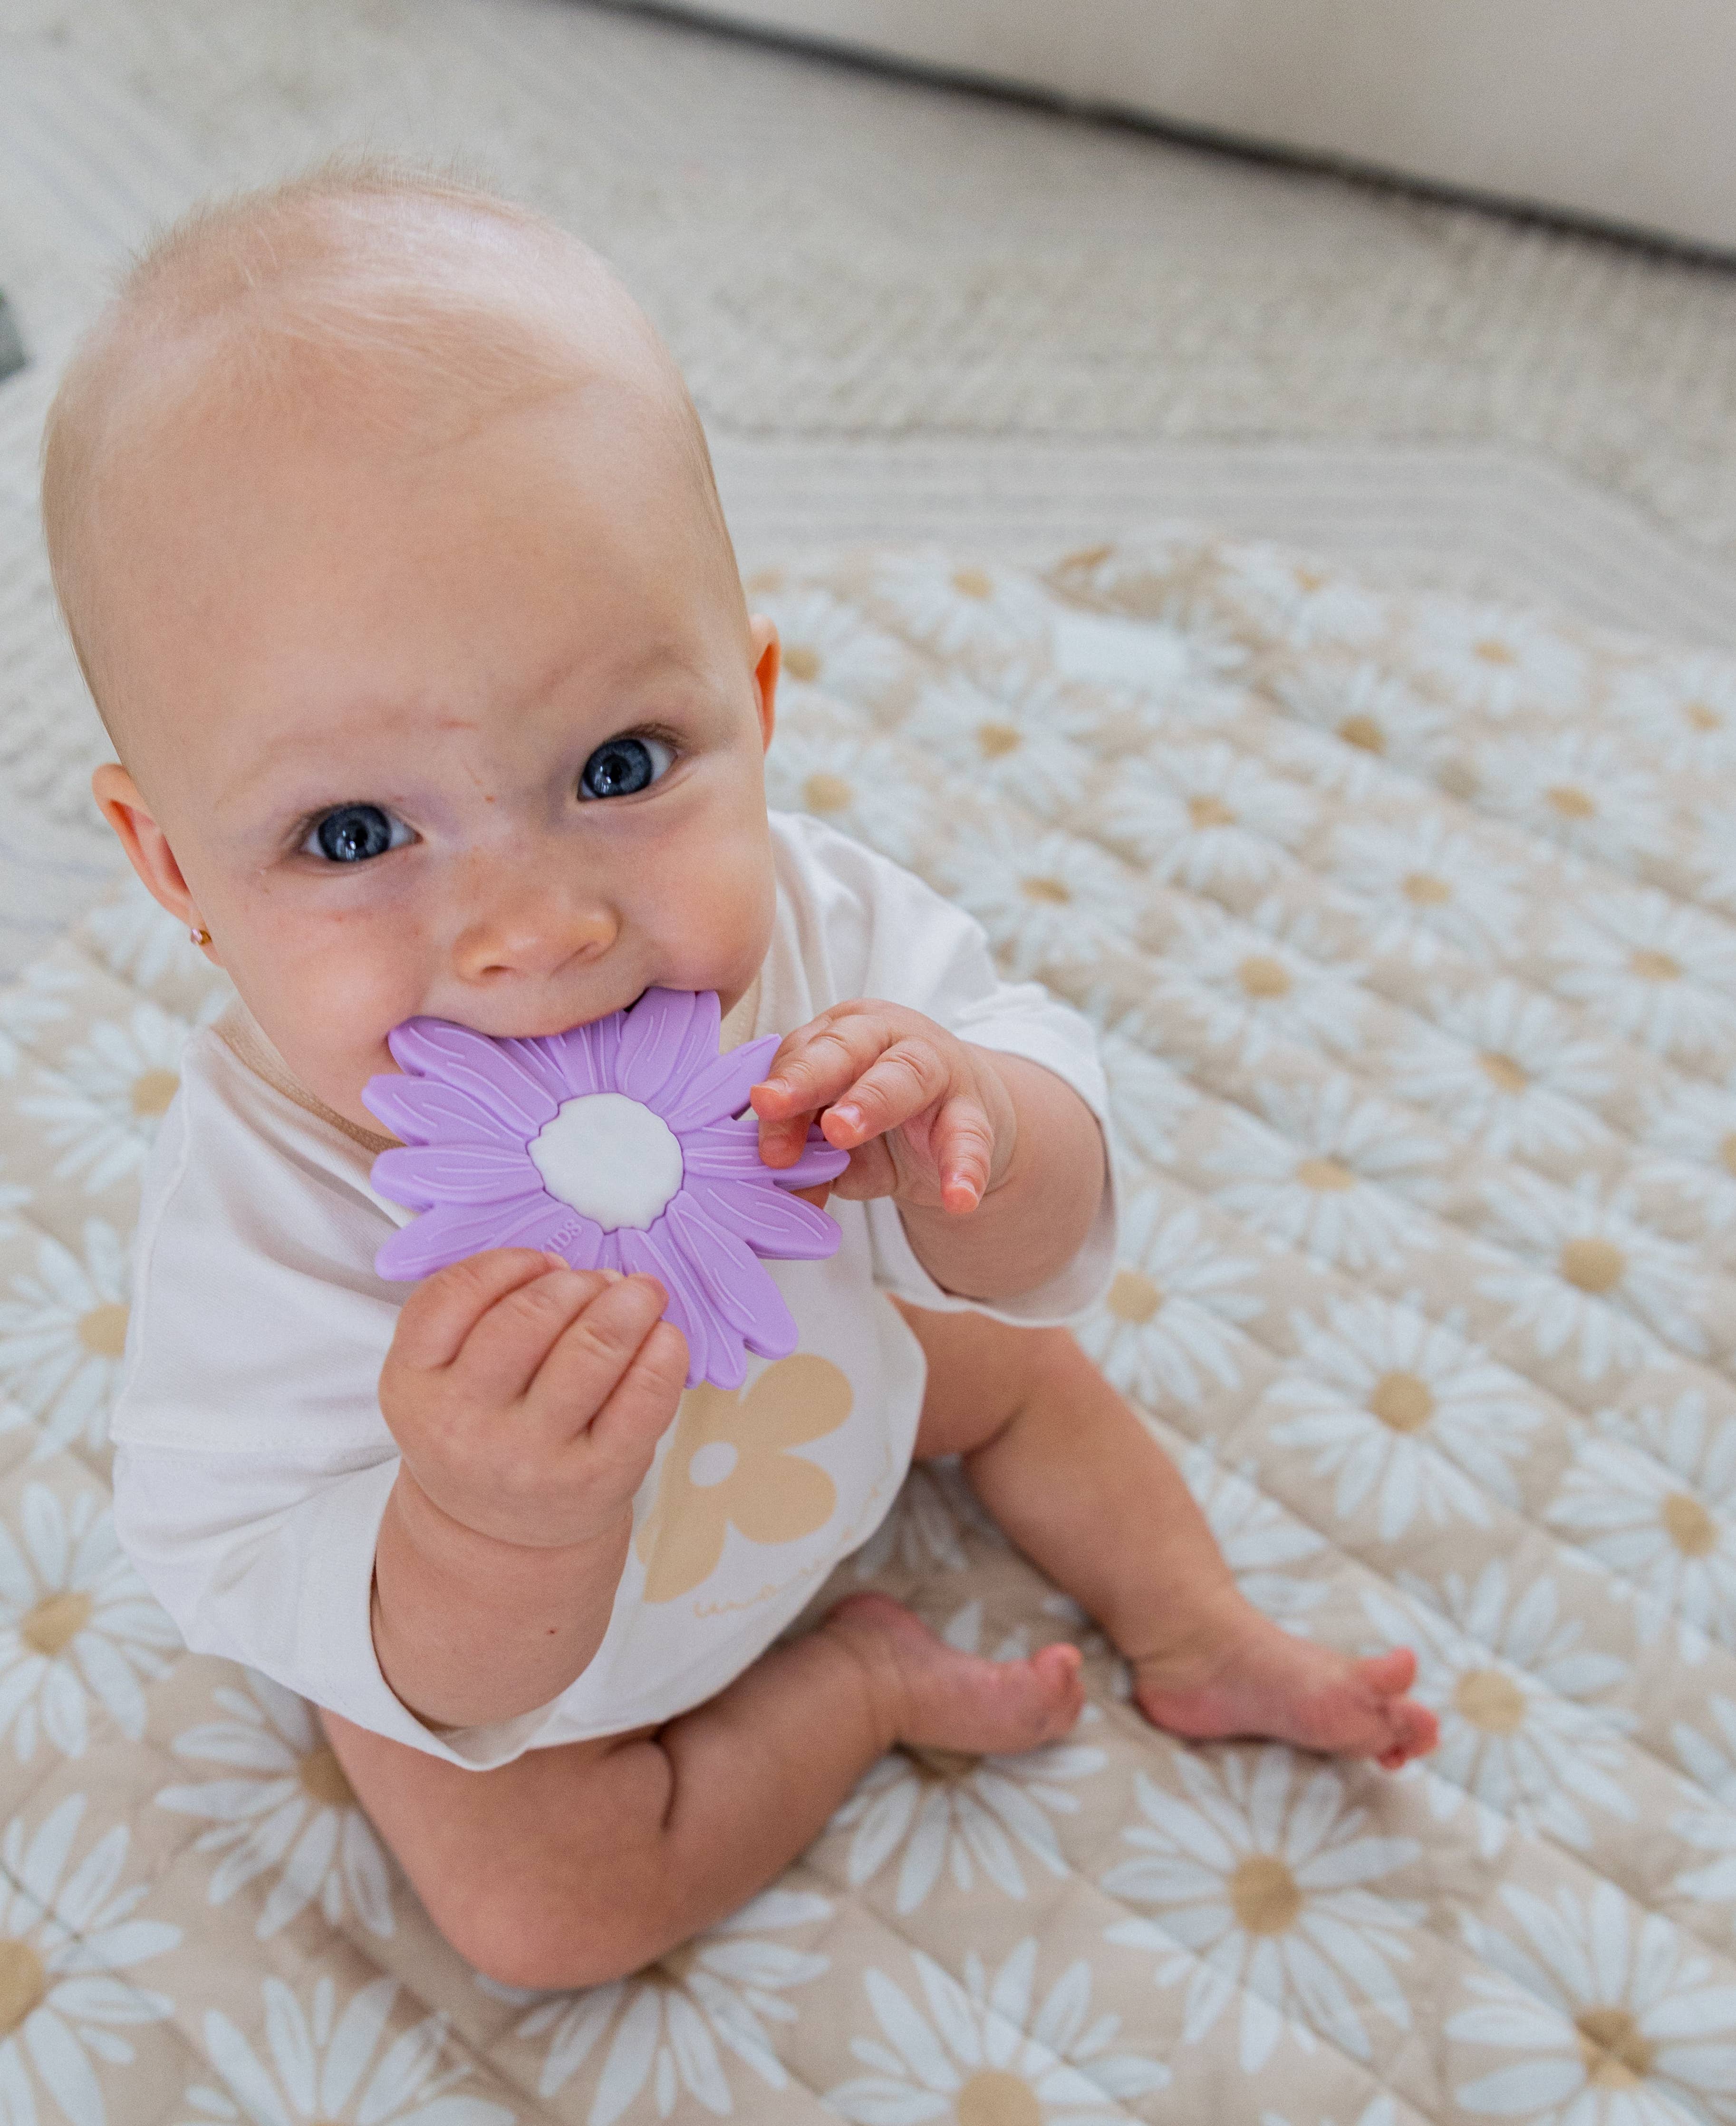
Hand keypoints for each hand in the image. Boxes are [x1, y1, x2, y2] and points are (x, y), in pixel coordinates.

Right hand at [378, 1250, 688, 1551]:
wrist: (497, 1537)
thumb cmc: (478, 1426)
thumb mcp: (439, 1373)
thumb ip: (473, 1309)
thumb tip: (563, 1267)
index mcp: (413, 1385)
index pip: (454, 1294)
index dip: (509, 1262)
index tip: (543, 1263)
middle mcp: (464, 1425)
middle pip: (529, 1316)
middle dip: (576, 1283)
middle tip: (600, 1281)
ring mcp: (532, 1457)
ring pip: (591, 1349)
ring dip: (628, 1304)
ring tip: (640, 1295)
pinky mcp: (598, 1478)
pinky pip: (644, 1398)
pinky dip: (665, 1353)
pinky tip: (663, 1337)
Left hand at [749, 1001, 1016, 1215]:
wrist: (962, 1127)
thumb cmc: (883, 1116)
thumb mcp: (835, 1132)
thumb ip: (806, 1155)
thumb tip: (780, 1193)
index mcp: (843, 1034)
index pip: (803, 1054)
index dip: (779, 1087)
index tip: (758, 1115)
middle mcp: (890, 1038)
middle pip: (847, 1048)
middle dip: (808, 1075)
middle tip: (773, 1104)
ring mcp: (938, 1072)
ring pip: (906, 1076)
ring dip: (869, 1103)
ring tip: (839, 1135)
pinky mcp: (975, 1114)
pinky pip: (969, 1140)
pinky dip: (964, 1170)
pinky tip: (958, 1199)